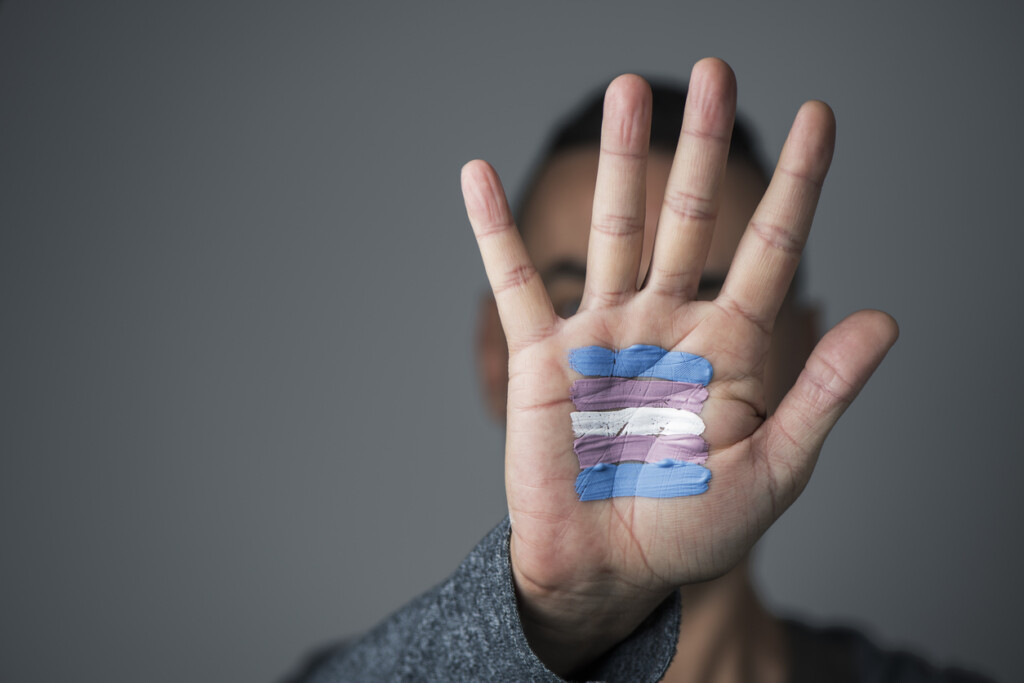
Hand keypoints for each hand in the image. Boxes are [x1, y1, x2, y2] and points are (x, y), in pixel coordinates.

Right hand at [460, 58, 897, 675]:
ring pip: (614, 230)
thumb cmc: (690, 529)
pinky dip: (492, 232)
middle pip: (690, 217)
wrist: (610, 570)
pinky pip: (516, 284)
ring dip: (618, 161)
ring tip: (627, 92)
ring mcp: (604, 334)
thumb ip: (821, 394)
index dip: (799, 185)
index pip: (771, 248)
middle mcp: (668, 325)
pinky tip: (475, 176)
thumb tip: (884, 319)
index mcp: (729, 349)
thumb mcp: (773, 470)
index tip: (822, 118)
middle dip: (705, 147)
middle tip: (716, 73)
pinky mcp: (543, 357)